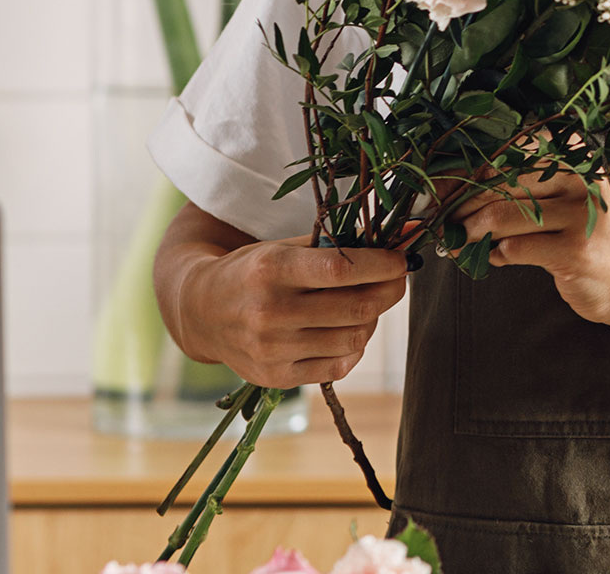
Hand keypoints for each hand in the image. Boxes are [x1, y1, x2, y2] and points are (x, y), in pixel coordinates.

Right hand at [174, 233, 407, 389]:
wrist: (200, 312)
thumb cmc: (253, 272)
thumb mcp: (285, 247)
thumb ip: (341, 242)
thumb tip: (408, 232)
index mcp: (269, 269)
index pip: (341, 269)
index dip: (382, 265)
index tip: (402, 259)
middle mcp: (268, 312)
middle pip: (355, 307)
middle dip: (389, 291)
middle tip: (396, 279)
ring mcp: (271, 349)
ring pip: (354, 338)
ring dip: (372, 319)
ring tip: (365, 303)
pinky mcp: (276, 377)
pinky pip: (339, 366)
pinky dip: (354, 347)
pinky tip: (346, 330)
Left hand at [451, 162, 609, 340]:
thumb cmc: (585, 236)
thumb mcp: (559, 199)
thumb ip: (516, 189)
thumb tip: (451, 189)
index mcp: (574, 155)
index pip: (508, 152)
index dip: (469, 171)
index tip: (443, 190)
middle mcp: (579, 177)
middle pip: (499, 183)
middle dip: (462, 205)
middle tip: (444, 222)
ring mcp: (579, 213)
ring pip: (501, 216)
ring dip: (470, 232)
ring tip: (459, 242)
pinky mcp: (574, 250)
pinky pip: (514, 249)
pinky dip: (495, 255)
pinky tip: (495, 257)